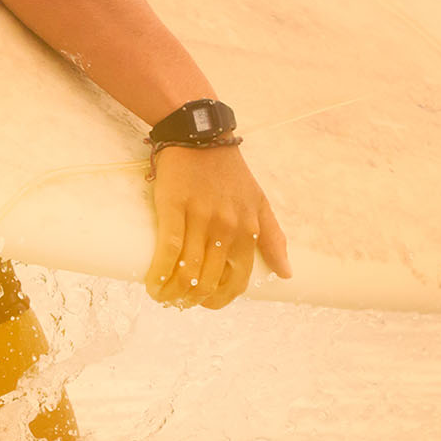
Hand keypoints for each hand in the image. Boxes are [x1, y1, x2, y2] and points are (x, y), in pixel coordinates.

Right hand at [141, 144, 291, 308]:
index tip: (206, 302)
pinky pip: (168, 249)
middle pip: (209, 281)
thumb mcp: (259, 203)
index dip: (221, 299)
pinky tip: (153, 285)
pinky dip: (160, 273)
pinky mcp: (173, 207)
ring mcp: (199, 218)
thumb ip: (274, 238)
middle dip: (194, 300)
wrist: (200, 137)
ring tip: (163, 297)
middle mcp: (226, 227)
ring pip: (188, 270)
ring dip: (174, 293)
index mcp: (248, 230)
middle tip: (180, 302)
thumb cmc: (230, 172)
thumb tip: (287, 273)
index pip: (237, 280)